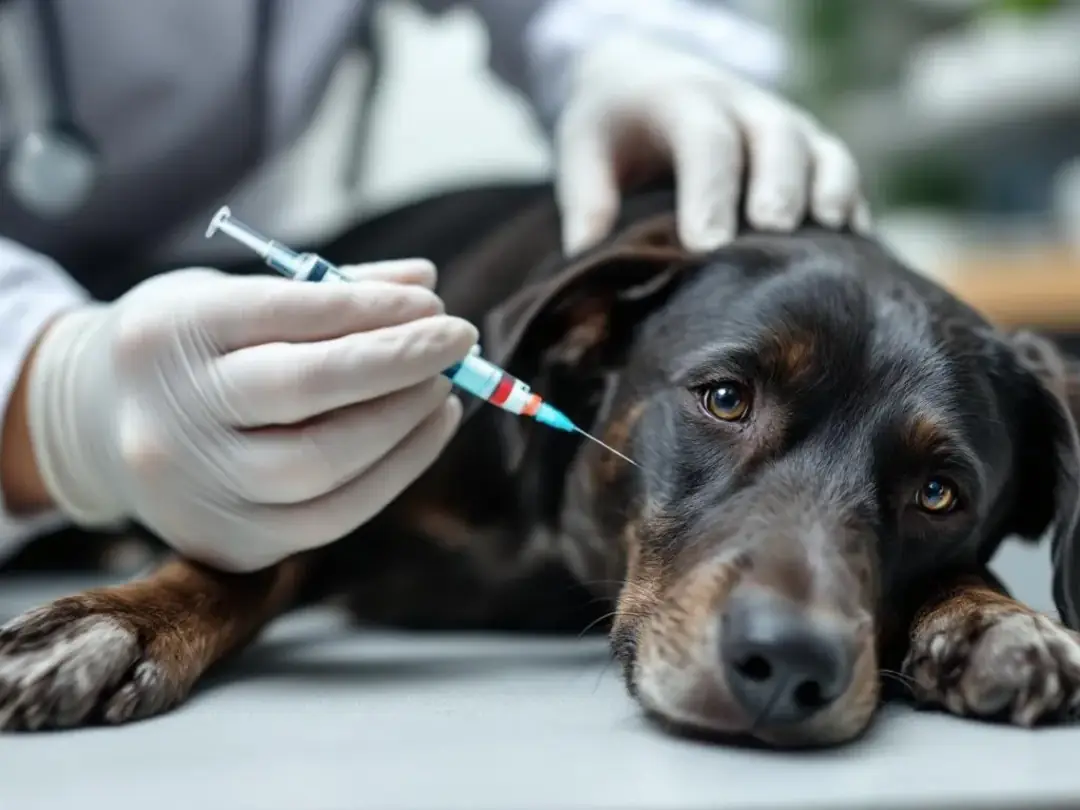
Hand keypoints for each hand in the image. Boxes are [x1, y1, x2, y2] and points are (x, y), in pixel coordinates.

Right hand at [25, 260, 476, 571]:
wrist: (95, 424)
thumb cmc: (186, 347)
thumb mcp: (229, 295)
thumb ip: (327, 291)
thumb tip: (424, 284)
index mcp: (166, 335)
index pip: (282, 314)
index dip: (369, 309)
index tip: (433, 302)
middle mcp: (170, 416)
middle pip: (302, 391)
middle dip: (397, 362)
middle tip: (458, 339)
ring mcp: (195, 490)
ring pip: (321, 464)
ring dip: (402, 422)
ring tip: (442, 386)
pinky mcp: (230, 541)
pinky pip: (331, 517)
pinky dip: (395, 472)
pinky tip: (427, 430)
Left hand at [554, 32, 870, 255]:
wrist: (648, 75)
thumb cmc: (614, 124)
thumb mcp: (583, 146)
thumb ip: (585, 196)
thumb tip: (586, 256)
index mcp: (682, 100)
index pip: (704, 140)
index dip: (709, 191)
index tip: (706, 246)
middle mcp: (742, 105)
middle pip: (774, 139)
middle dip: (778, 187)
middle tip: (772, 236)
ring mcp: (782, 123)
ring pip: (820, 150)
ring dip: (829, 191)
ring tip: (829, 238)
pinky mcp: (807, 146)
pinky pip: (840, 170)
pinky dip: (851, 204)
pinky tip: (854, 249)